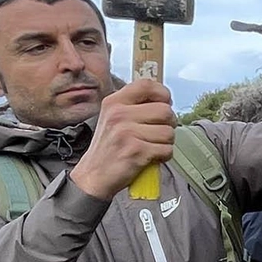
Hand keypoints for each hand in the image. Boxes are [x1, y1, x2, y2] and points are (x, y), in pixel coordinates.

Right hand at [69, 79, 175, 200]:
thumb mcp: (113, 118)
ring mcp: (127, 133)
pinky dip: (163, 156)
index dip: (163, 93)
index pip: (146, 84)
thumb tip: (165, 100)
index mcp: (114, 102)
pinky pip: (167, 150)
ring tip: (151, 146)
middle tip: (157, 133)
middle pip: (165, 111)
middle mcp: (119, 114)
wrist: (93, 177)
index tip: (164, 104)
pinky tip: (150, 158)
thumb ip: (134, 106)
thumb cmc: (109, 147)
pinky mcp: (136, 151)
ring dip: (166, 143)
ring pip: (169, 132)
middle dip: (169, 124)